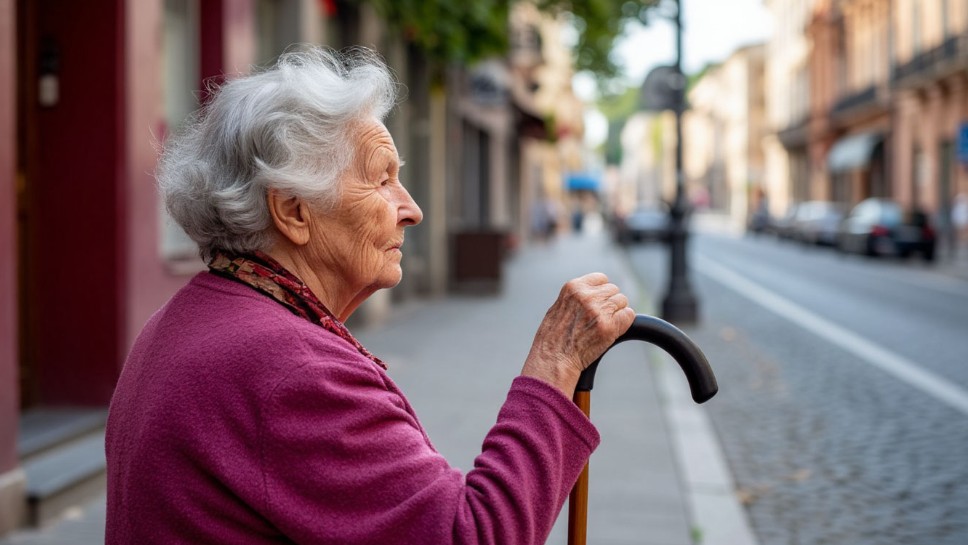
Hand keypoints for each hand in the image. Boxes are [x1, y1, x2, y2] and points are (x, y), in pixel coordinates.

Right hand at [521, 273, 635, 396]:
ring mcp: (599, 311)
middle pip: (614, 290)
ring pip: (622, 302)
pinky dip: (624, 323)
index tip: (598, 303)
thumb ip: (576, 297)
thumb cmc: (553, 337)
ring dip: (616, 313)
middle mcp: (587, 296)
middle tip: (599, 318)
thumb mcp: (559, 306)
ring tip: (602, 326)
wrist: (554, 359)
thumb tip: (594, 293)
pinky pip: (629, 315)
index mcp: (573, 287)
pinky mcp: (609, 327)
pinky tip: (610, 331)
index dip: (602, 292)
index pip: (601, 278)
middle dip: (609, 303)